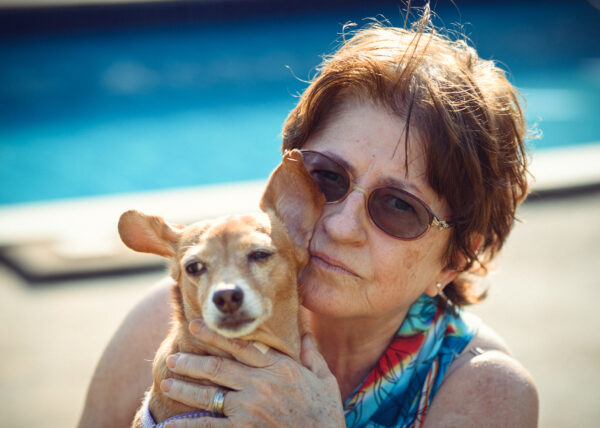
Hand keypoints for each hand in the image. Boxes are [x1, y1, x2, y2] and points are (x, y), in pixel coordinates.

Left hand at [159, 320, 345, 427]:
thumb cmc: (325, 413)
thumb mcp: (324, 379)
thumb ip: (312, 354)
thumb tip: (305, 331)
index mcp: (278, 367)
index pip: (240, 346)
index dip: (214, 335)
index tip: (195, 325)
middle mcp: (260, 385)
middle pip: (217, 368)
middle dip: (191, 362)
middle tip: (172, 358)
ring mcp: (249, 409)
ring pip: (208, 395)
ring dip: (184, 388)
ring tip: (165, 383)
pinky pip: (209, 426)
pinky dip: (186, 425)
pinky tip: (169, 424)